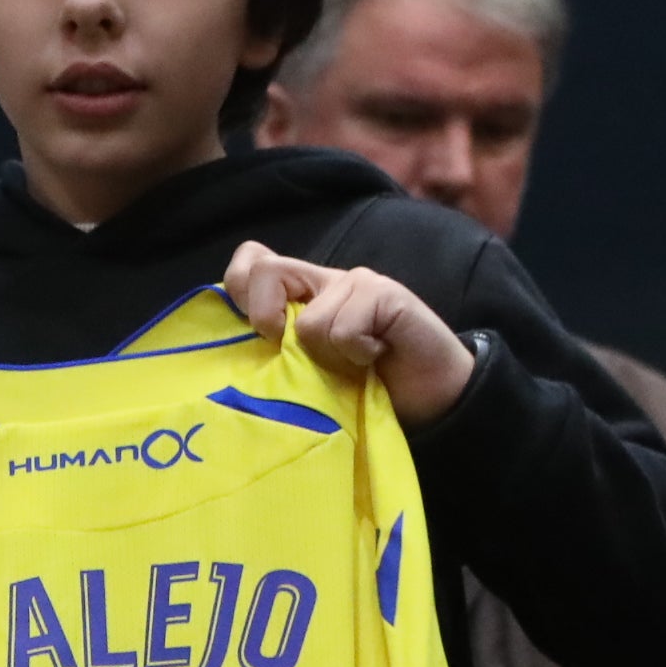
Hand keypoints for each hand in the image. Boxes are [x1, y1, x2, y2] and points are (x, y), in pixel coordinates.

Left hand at [222, 242, 476, 423]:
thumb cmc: (362, 390)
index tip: (258, 333)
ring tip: (357, 364)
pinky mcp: (386, 293)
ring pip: (308, 320)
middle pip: (266, 271)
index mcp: (299, 294)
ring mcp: (357, 282)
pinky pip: (344, 329)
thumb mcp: (304, 374)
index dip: (239, 289)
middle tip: (305, 357)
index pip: (251, 264)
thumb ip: (273, 351)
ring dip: (328, 357)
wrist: (431, 402)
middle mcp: (324, 281)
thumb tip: (234, 351)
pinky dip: (357, 354)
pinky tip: (377, 357)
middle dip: (269, 321)